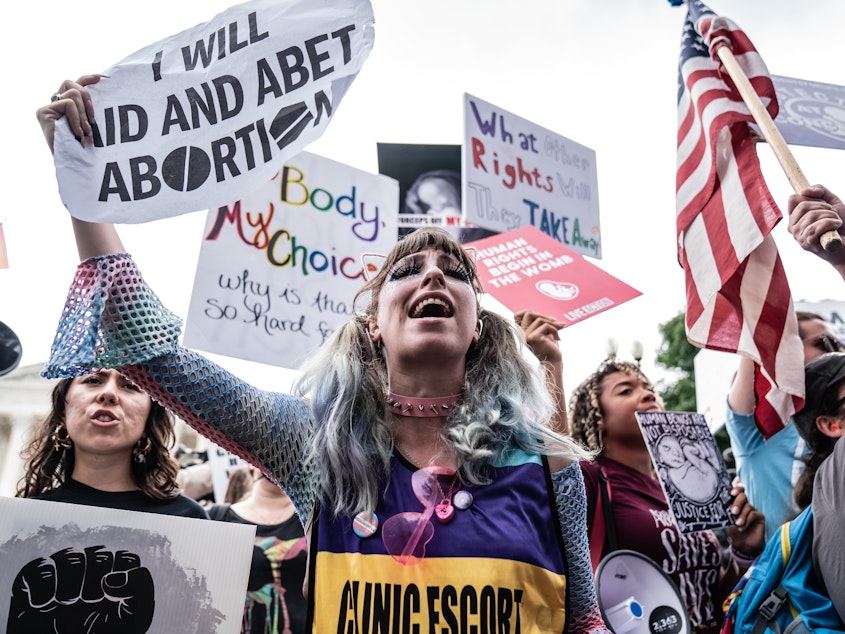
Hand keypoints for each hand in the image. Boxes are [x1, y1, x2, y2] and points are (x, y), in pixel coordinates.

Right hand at [7, 546, 154, 632]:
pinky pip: (40, 567)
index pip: (126, 558)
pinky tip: (44, 605)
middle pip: (100, 553)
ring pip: (72, 555)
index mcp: (116, 573)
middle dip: (96, 582)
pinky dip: (44, 587)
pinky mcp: (33, 580)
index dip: (122, 581)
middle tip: (88, 603)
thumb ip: (139, 590)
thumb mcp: (131, 620)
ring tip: (67, 604)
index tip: (112, 602)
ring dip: (72, 583)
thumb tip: (113, 578)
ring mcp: (62, 571)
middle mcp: (90, 567)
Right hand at [36, 75, 101, 152]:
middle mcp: (55, 104)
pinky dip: (76, 118)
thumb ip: (90, 110)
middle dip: (87, 99)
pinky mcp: (43, 112)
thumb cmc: (85, 149)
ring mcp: (48, 108)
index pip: (75, 85)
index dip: (88, 79)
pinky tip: (78, 132)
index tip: (102, 79)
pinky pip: (68, 104)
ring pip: (73, 93)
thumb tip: (102, 91)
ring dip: (83, 113)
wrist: (73, 165)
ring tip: (85, 132)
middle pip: (73, 85)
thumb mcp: (92, 125)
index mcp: (67, 106)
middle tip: (93, 120)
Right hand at [514, 310, 563, 364]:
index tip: (547, 319)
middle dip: (544, 316)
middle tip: (557, 323)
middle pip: (528, 313)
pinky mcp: (533, 338)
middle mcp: (520, 334)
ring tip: (558, 332)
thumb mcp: (544, 332)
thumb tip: (548, 315)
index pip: (519, 315)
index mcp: (521, 332)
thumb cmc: (550, 348)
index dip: (532, 313)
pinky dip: (555, 330)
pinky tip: (558, 338)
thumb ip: (540, 323)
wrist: (554, 362)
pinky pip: (546, 326)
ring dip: (553, 324)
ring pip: (539, 320)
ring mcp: (525, 336)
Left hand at [726, 480, 765, 557]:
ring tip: (737, 523)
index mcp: (736, 501)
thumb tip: (718, 504)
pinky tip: (741, 528)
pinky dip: (746, 521)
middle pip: (743, 496)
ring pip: (748, 506)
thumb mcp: (727, 520)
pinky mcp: (760, 516)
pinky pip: (753, 514)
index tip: (731, 493)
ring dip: (742, 515)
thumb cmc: (734, 530)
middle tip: (733, 511)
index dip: (736, 488)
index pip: (737, 490)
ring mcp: (754, 508)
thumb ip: (725, 511)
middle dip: (737, 502)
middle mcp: (746, 503)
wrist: (743, 544)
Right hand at [787, 184, 844, 269]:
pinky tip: (836, 226)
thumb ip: (820, 191)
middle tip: (834, 215)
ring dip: (830, 216)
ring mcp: (798, 236)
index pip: (793, 199)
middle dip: (824, 207)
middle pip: (803, 206)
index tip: (823, 205)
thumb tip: (804, 191)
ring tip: (837, 222)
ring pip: (810, 216)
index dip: (812, 198)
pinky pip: (813, 228)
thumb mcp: (833, 202)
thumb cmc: (841, 224)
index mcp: (796, 217)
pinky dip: (830, 224)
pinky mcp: (806, 244)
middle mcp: (793, 227)